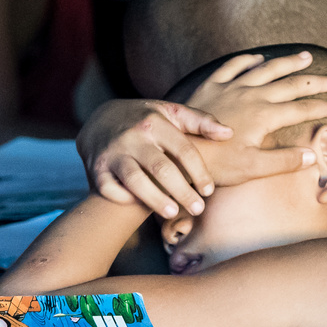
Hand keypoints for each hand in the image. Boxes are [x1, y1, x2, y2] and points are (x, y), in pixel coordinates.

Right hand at [82, 97, 229, 219]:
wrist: (99, 119)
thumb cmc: (145, 119)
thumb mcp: (171, 113)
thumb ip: (200, 122)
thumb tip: (229, 134)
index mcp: (154, 122)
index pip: (183, 149)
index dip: (199, 172)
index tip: (209, 191)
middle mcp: (133, 137)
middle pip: (161, 168)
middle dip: (182, 191)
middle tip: (198, 209)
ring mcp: (113, 153)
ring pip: (135, 180)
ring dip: (155, 199)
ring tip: (173, 213)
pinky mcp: (97, 168)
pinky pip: (110, 188)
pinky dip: (124, 199)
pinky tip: (139, 207)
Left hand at [180, 50, 326, 157]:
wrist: (176, 150)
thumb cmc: (214, 164)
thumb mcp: (252, 169)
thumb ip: (284, 161)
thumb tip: (313, 155)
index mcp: (265, 115)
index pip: (302, 108)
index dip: (324, 107)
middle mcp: (252, 95)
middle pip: (291, 84)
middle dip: (316, 82)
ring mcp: (231, 87)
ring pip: (267, 69)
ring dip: (289, 62)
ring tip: (306, 56)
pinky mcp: (212, 85)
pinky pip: (234, 66)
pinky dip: (249, 59)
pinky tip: (258, 57)